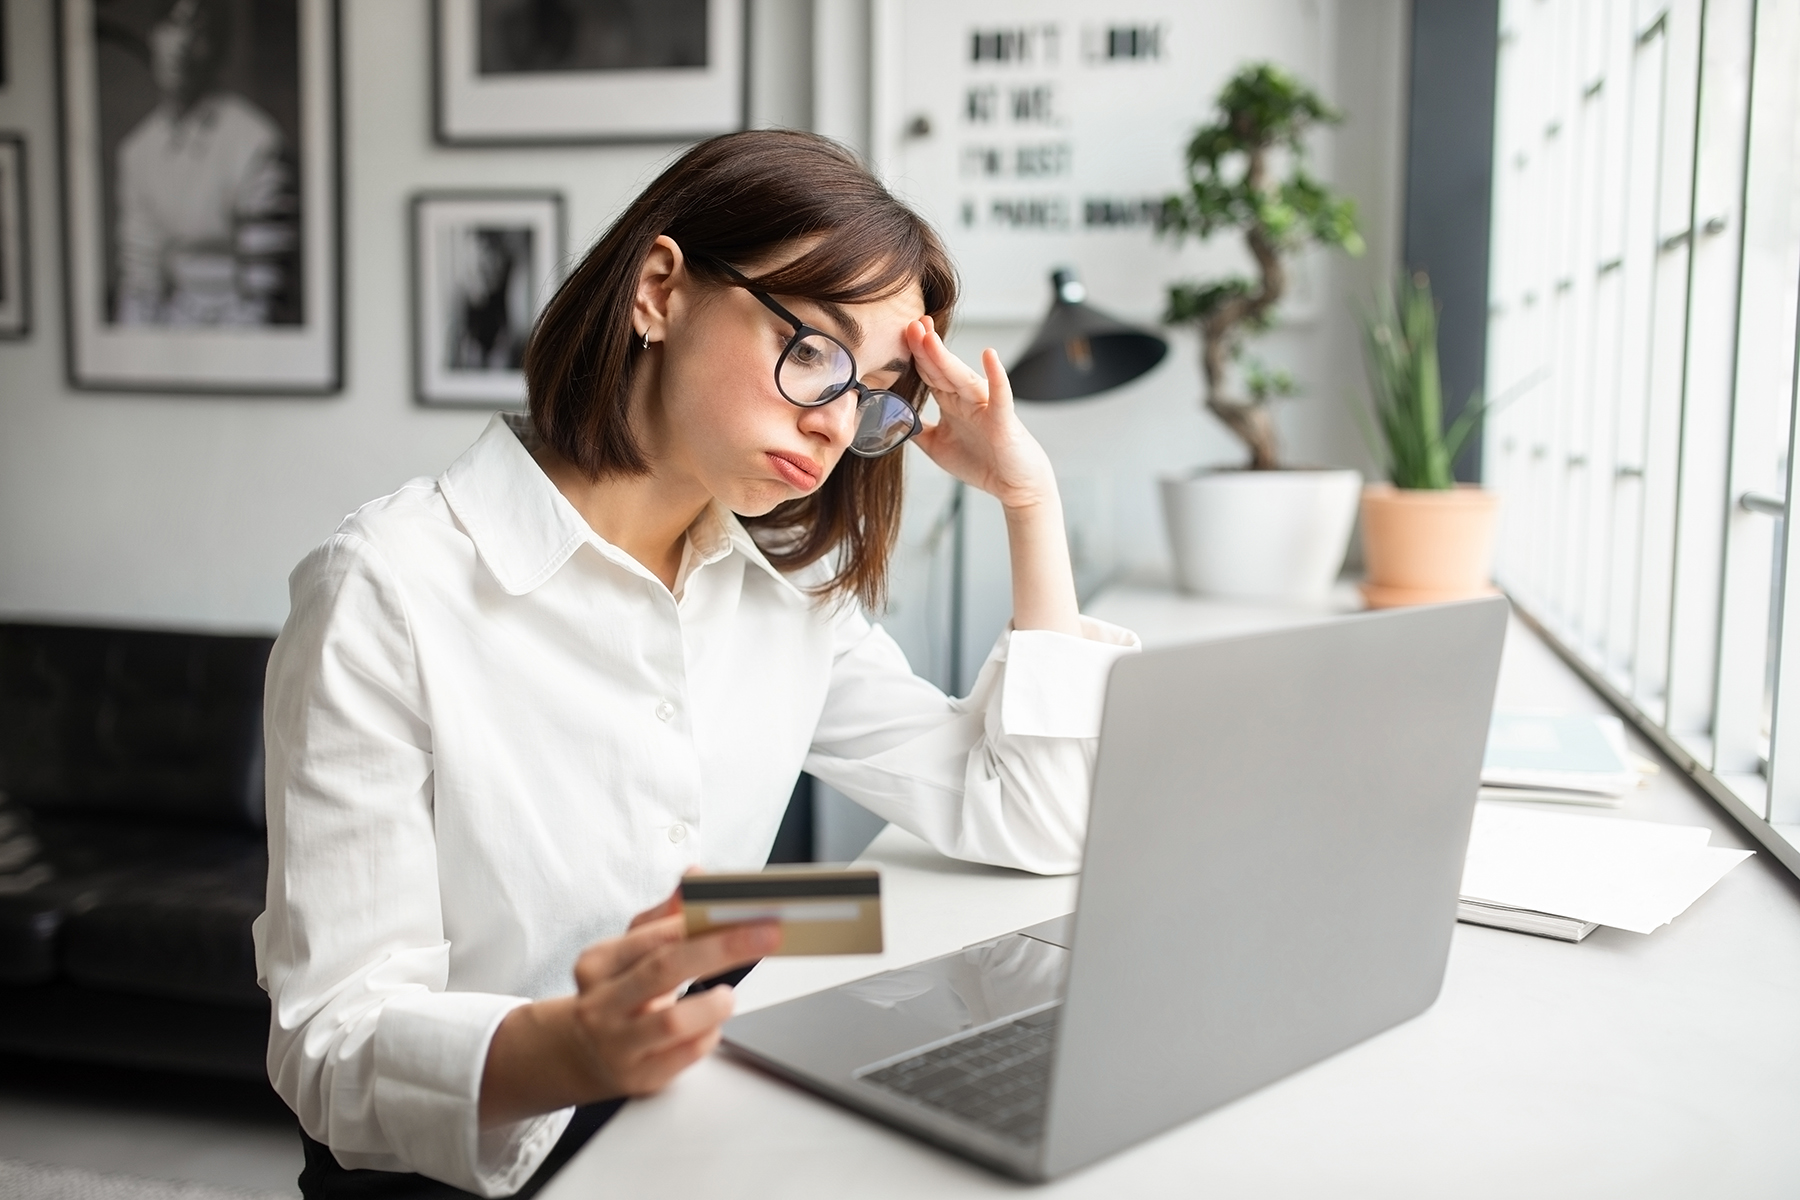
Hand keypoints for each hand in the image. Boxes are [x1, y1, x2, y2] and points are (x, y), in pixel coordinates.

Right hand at [479, 887, 778, 1125]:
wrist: (580, 1053)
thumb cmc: (616, 993)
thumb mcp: (629, 952)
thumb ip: (665, 916)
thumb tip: (695, 876)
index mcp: (599, 964)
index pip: (652, 937)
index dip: (698, 923)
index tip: (742, 910)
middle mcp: (602, 1003)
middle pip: (664, 969)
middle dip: (720, 949)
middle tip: (765, 936)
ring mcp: (618, 1044)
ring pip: (671, 1021)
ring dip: (712, 1004)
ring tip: (727, 996)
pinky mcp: (639, 1077)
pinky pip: (683, 1056)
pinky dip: (706, 1037)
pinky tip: (710, 1027)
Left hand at [906, 317, 1058, 512]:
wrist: (1014, 484)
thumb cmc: (981, 462)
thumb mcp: (937, 447)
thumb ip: (917, 431)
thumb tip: (891, 418)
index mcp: (951, 403)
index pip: (929, 374)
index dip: (915, 355)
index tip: (901, 333)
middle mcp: (967, 399)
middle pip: (941, 369)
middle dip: (925, 347)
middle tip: (911, 324)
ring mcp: (985, 406)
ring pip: (962, 378)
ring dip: (946, 358)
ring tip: (930, 337)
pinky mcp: (1002, 420)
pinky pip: (999, 395)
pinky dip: (996, 376)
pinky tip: (989, 355)